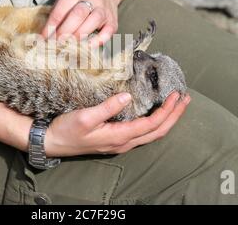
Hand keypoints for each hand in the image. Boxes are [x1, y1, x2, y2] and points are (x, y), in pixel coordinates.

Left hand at [41, 0, 119, 45]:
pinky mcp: (113, 21)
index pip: (61, 10)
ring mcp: (104, 10)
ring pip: (92, 23)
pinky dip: (95, 42)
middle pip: (77, 15)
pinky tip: (85, 47)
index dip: (51, 26)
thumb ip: (58, 13)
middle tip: (55, 44)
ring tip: (67, 46)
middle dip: (64, 32)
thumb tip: (47, 35)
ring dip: (78, 37)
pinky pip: (106, 33)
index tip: (44, 38)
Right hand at [44, 91, 190, 156]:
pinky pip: (142, 132)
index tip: (176, 95)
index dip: (167, 111)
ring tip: (176, 104)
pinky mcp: (116, 139)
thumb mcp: (85, 116)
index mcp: (119, 137)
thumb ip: (107, 107)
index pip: (152, 125)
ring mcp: (121, 143)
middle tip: (185, 99)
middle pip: (158, 132)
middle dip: (174, 116)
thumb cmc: (67, 130)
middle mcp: (124, 142)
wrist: (53, 142)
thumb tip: (127, 96)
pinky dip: (155, 121)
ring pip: (151, 133)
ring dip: (167, 119)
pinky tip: (155, 111)